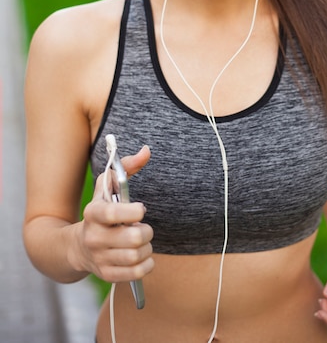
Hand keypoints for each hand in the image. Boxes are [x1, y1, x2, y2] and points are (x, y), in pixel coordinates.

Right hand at [72, 145, 153, 281]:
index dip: (132, 212)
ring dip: (147, 248)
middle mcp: (94, 237)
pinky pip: (136, 273)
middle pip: (133, 239)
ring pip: (137, 256)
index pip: (112, 213)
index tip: (141, 210)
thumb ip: (126, 167)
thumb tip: (146, 151)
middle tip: (142, 228)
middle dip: (146, 232)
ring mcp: (99, 258)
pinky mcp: (106, 274)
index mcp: (93, 213)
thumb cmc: (101, 210)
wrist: (78, 246)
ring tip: (141, 242)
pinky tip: (143, 256)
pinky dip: (147, 264)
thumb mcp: (107, 187)